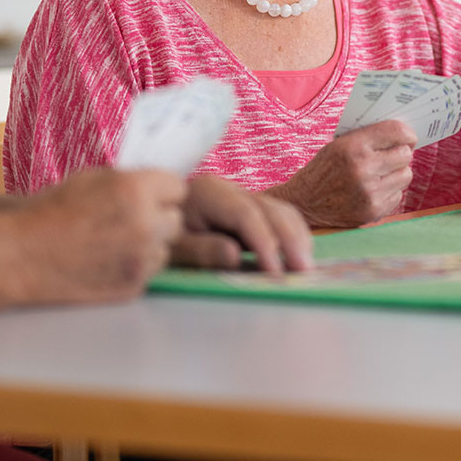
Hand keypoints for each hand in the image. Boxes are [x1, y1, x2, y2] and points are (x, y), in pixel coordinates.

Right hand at [17, 168, 185, 302]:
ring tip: (116, 241)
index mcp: (137, 190)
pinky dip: (135, 265)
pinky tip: (108, 259)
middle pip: (176, 219)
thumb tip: (158, 185)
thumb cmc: (53, 211)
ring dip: (150, 244)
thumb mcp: (95, 178)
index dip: (162, 192)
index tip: (150, 196)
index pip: (179, 188)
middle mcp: (146, 225)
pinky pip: (149, 271)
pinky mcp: (133, 285)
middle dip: (159, 218)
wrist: (24, 253)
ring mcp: (141, 259)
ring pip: (165, 248)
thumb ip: (132, 181)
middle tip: (131, 219)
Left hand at [174, 174, 313, 272]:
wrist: (154, 219)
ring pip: (281, 210)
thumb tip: (235, 255)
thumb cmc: (162, 236)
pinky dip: (293, 235)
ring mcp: (243, 196)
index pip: (245, 214)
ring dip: (297, 238)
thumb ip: (201, 250)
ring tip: (306, 268)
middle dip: (290, 240)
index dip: (264, 241)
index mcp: (207, 193)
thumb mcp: (173, 248)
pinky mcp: (251, 208)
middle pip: (270, 208)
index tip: (275, 271)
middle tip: (304, 271)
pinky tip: (299, 256)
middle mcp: (230, 189)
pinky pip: (279, 217)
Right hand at [268, 120, 415, 227]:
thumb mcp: (338, 144)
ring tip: (381, 174)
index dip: (406, 133)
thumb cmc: (323, 170)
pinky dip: (390, 192)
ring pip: (406, 175)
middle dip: (401, 153)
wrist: (303, 204)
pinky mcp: (373, 212)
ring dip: (397, 173)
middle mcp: (363, 169)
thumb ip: (367, 137)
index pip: (396, 132)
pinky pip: (398, 195)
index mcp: (352, 147)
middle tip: (393, 155)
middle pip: (405, 155)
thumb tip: (402, 133)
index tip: (408, 137)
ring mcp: (370, 193)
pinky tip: (373, 190)